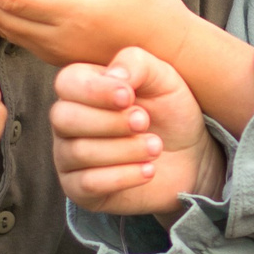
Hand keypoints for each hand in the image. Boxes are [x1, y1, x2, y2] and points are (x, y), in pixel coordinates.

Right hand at [50, 46, 222, 214]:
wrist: (189, 157)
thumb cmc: (169, 111)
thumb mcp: (163, 79)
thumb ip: (137, 64)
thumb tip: (113, 75)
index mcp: (82, 88)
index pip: (67, 83)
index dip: (95, 90)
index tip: (129, 96)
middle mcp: (67, 121)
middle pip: (64, 118)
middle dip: (109, 121)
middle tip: (145, 123)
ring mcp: (69, 156)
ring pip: (79, 152)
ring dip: (125, 149)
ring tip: (156, 147)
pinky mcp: (80, 190)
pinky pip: (87, 184)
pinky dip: (123, 176)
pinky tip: (148, 170)